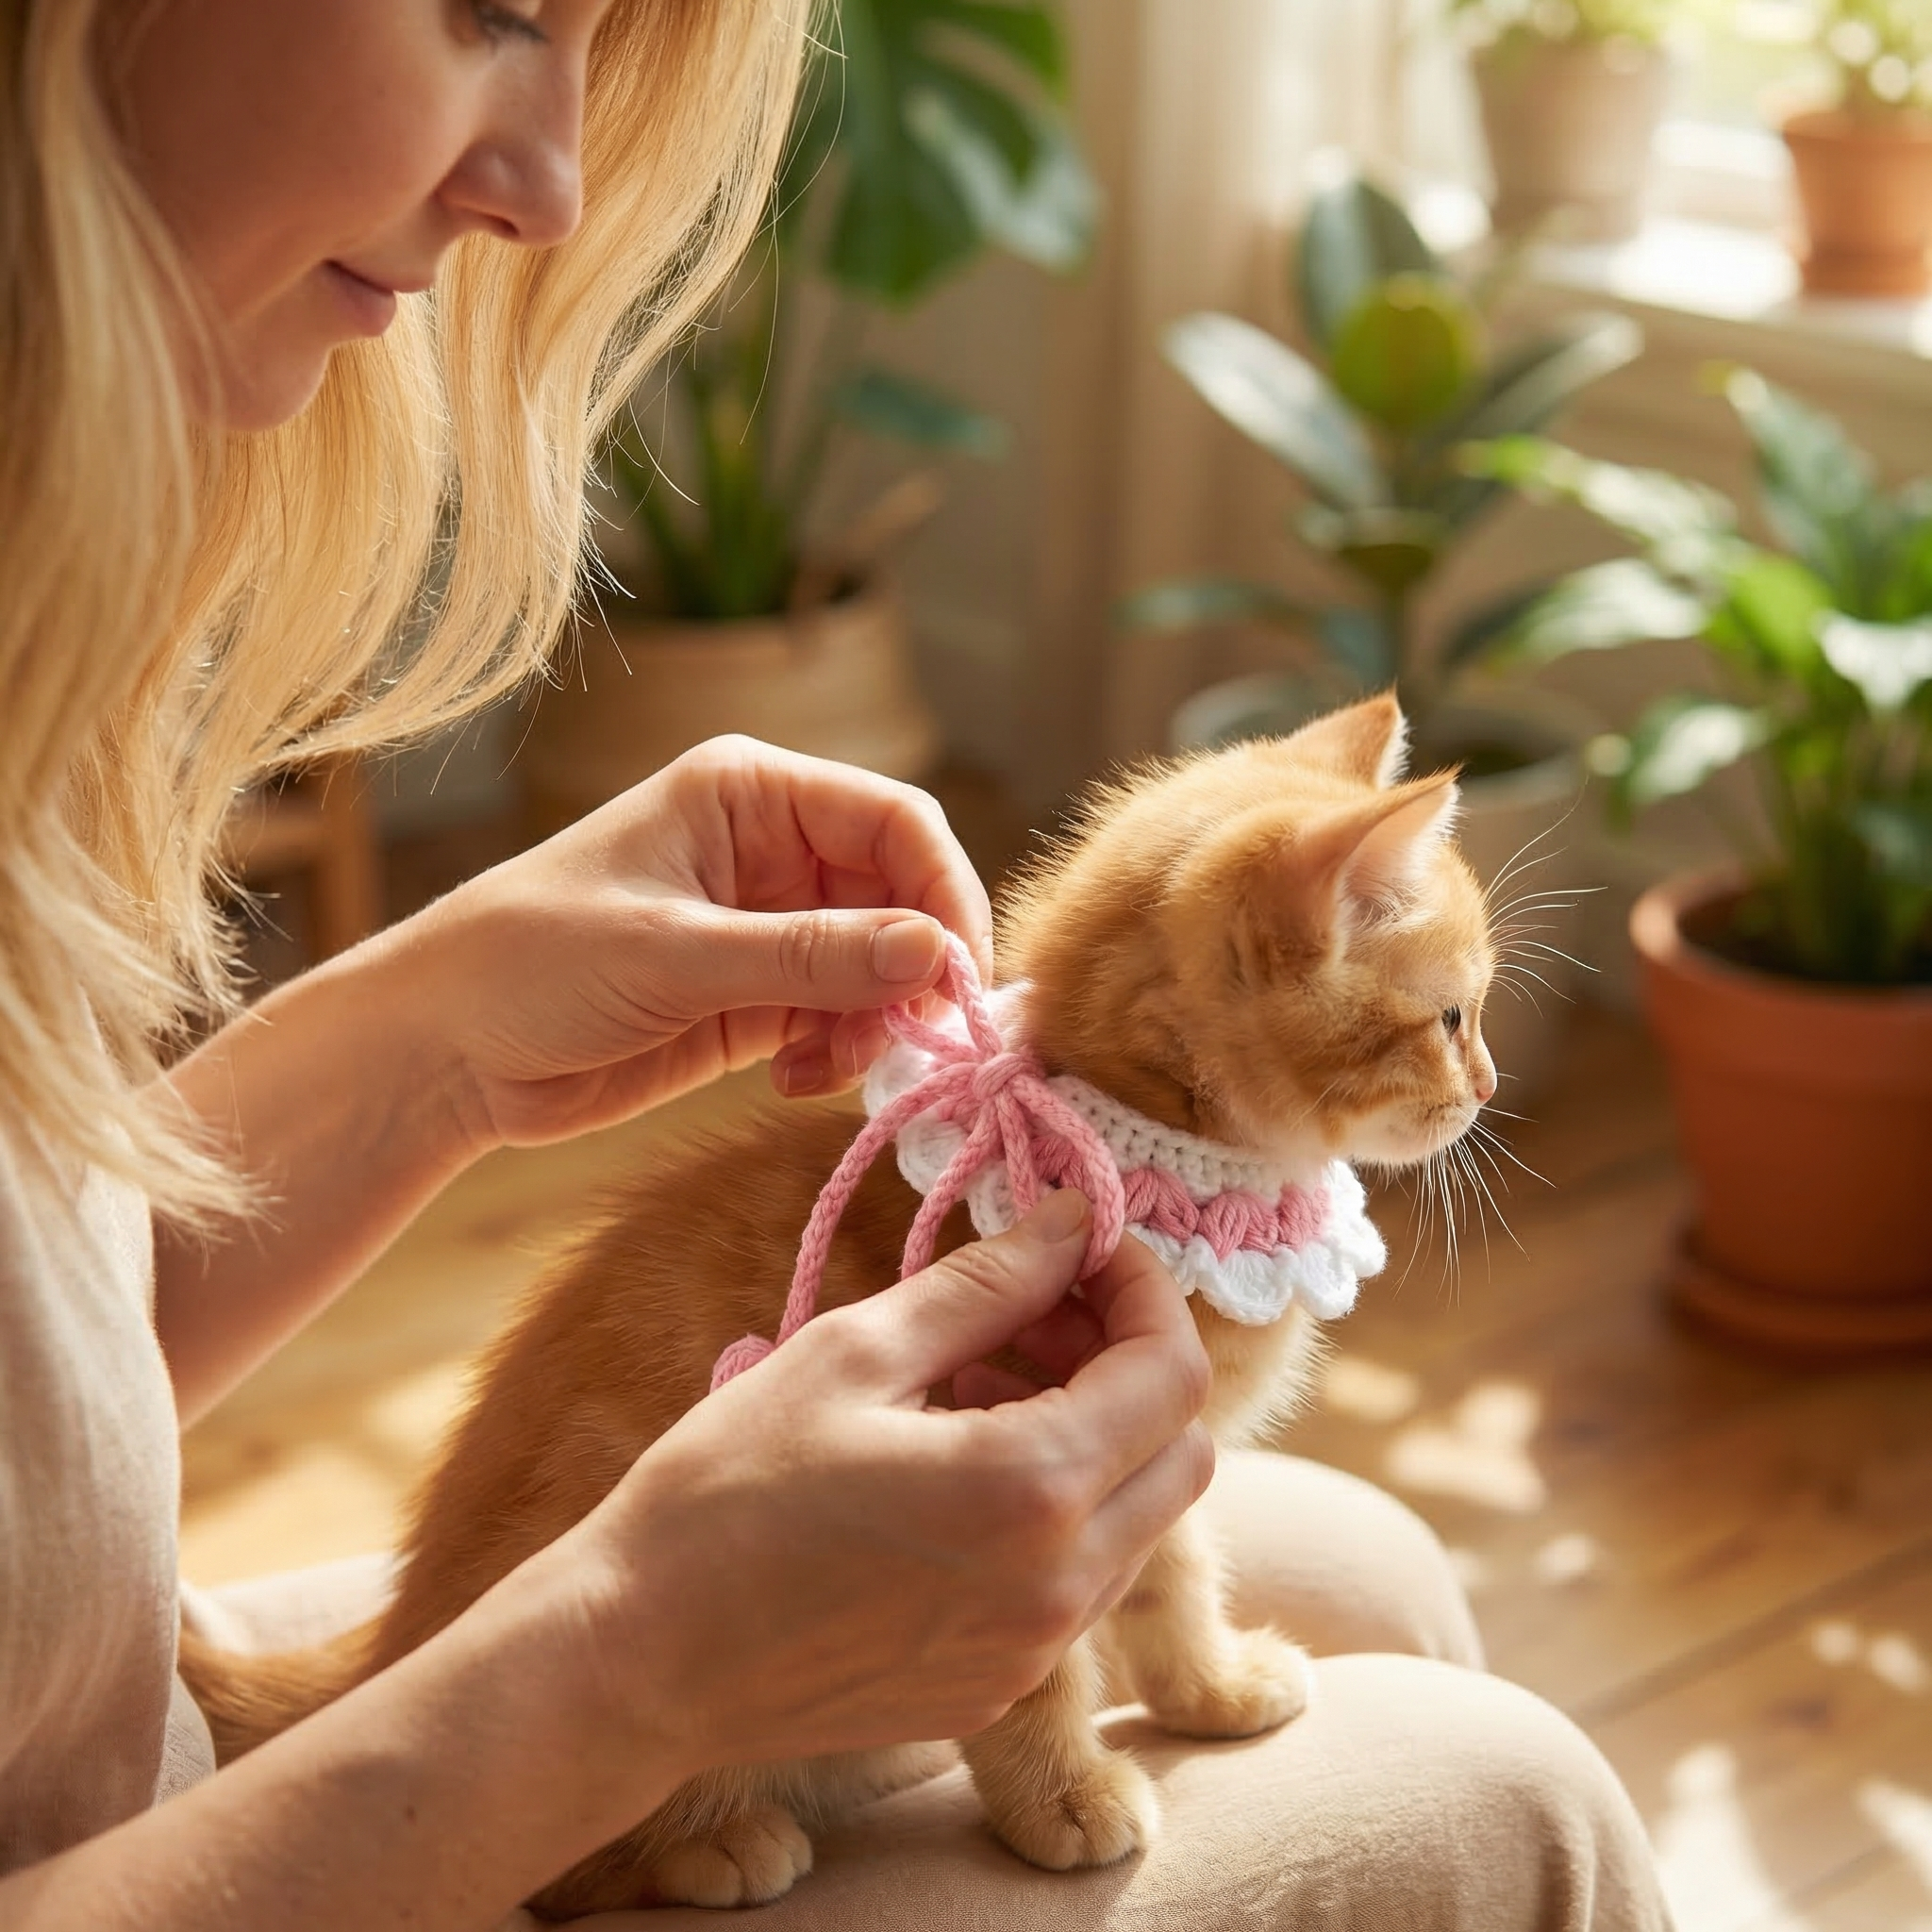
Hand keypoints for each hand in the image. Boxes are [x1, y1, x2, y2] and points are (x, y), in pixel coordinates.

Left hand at [405, 737, 992, 1148]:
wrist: (443, 1051)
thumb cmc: (531, 961)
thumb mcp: (675, 954)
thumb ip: (809, 956)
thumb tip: (936, 955)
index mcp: (752, 795)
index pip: (897, 822)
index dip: (944, 894)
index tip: (959, 979)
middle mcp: (775, 852)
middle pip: (902, 898)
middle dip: (915, 971)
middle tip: (913, 1042)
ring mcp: (769, 929)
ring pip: (882, 969)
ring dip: (877, 1025)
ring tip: (826, 1068)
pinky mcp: (758, 1001)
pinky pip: (842, 1020)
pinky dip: (840, 1055)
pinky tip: (792, 1081)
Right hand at [551, 1192, 1213, 1775]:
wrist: (638, 1660)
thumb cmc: (727, 1491)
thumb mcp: (853, 1353)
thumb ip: (986, 1284)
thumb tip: (1072, 1223)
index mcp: (1033, 1490)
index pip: (1171, 1373)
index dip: (1144, 1291)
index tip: (1085, 1247)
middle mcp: (1062, 1587)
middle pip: (1182, 1451)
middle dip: (1129, 1361)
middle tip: (1035, 1310)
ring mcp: (1036, 1653)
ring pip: (1138, 1519)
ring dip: (1094, 1434)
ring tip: (977, 1381)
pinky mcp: (999, 1691)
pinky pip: (1078, 1582)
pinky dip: (1056, 1508)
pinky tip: (956, 1468)